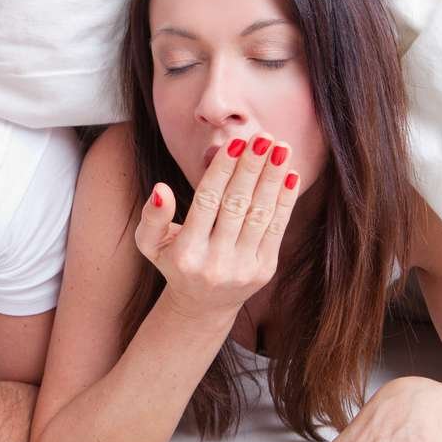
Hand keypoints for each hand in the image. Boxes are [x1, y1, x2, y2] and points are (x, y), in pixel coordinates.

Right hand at [134, 133, 299, 321]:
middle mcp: (214, 263)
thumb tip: (161, 189)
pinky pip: (276, 229)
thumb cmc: (174, 262)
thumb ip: (152, 216)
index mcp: (185, 253)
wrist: (202, 305)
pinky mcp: (263, 270)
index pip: (207, 202)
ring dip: (273, 179)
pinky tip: (291, 175)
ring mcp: (242, 269)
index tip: (235, 143)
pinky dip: (285, 201)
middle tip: (263, 137)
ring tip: (281, 148)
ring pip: (260, 215)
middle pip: (236, 205)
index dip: (223, 171)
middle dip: (252, 168)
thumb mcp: (150, 243)